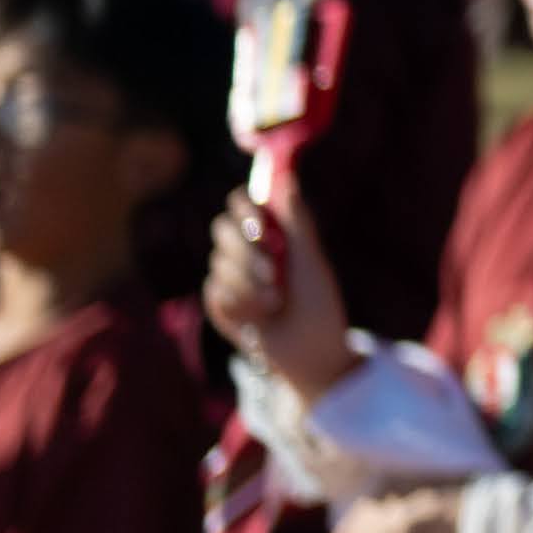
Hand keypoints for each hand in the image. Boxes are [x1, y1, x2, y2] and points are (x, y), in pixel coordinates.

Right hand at [203, 184, 354, 398]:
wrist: (312, 354)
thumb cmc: (320, 305)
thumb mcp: (311, 262)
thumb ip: (297, 222)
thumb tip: (287, 178)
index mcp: (272, 236)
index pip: (242, 205)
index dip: (244, 208)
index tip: (258, 222)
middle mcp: (247, 252)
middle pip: (222, 230)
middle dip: (247, 251)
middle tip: (273, 273)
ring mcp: (230, 278)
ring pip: (218, 262)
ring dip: (249, 284)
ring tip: (276, 304)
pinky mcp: (219, 304)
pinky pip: (213, 290)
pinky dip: (238, 303)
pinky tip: (258, 319)